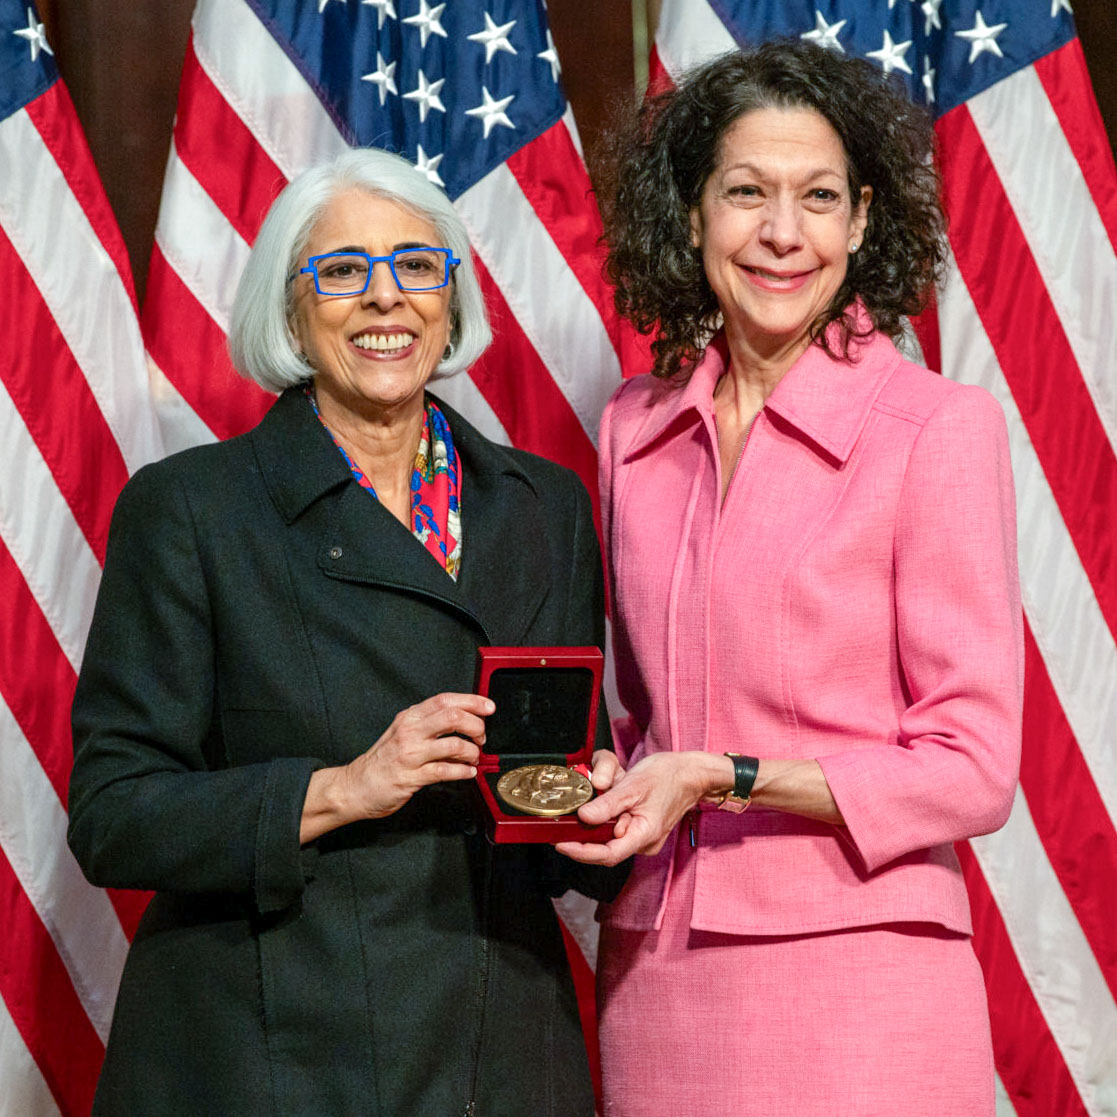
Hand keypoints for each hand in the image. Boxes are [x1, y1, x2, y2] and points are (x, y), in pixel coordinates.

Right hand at [301, 692, 492, 841]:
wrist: (356, 786)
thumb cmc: (384, 759)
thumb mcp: (404, 731)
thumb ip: (430, 724)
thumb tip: (465, 720)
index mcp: (410, 717)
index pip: (445, 700)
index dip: (472, 701)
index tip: (488, 707)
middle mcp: (410, 731)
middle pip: (453, 717)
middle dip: (476, 726)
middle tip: (481, 737)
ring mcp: (410, 754)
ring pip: (453, 745)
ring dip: (472, 752)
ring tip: (473, 757)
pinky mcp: (411, 777)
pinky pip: (445, 771)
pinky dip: (464, 771)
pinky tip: (468, 772)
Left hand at [554, 750, 732, 866]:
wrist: (691, 772)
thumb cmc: (669, 776)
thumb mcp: (635, 785)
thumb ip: (609, 803)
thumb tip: (584, 817)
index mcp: (644, 835)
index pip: (606, 855)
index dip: (580, 851)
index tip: (559, 842)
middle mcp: (641, 840)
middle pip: (603, 839)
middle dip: (592, 817)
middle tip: (585, 796)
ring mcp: (639, 833)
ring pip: (607, 826)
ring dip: (603, 804)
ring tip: (615, 779)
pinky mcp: (636, 825)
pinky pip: (615, 820)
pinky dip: (610, 803)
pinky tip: (618, 783)